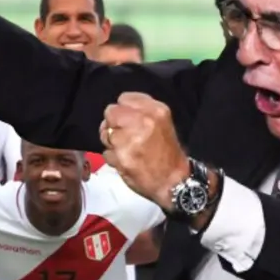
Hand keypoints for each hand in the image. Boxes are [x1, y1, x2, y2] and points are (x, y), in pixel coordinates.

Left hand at [100, 93, 189, 210]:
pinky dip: (113, 158)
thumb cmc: (167, 153)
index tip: (127, 120)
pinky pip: (106, 152)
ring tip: (127, 150)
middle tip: (123, 136)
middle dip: (113, 124)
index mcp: (156, 111)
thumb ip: (141, 112)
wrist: (173, 181)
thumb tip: (117, 111)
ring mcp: (130, 140)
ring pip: (105, 133)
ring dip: (111, 142)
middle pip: (111, 113)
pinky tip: (126, 161)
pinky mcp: (122, 157)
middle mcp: (143, 121)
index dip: (123, 110)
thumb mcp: (162, 123)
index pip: (124, 98)